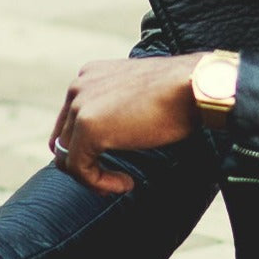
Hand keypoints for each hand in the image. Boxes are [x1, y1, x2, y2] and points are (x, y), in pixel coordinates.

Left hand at [50, 55, 200, 194]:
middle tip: (114, 177)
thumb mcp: (139, 94)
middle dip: (87, 163)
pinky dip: (99, 183)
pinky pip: (80, 169)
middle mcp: (78, 87)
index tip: (113, 161)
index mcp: (90, 75)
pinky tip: (126, 183)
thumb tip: (116, 133)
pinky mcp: (88, 129)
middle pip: (64, 139)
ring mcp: (80, 106)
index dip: (87, 147)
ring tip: (123, 182)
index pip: (71, 120)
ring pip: (68, 158)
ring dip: (94, 177)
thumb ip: (118, 107)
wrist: (194, 85)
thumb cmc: (180, 91)